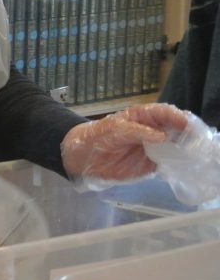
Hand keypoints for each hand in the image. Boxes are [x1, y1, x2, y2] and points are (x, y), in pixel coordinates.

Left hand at [61, 103, 188, 182]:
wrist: (84, 156)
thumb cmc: (98, 136)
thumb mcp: (115, 129)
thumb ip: (137, 131)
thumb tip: (162, 136)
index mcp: (144, 117)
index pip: (165, 113)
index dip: (177, 117)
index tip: (187, 125)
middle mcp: (153, 130)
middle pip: (176, 129)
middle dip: (187, 133)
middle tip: (196, 142)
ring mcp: (154, 147)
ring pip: (175, 146)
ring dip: (185, 149)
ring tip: (193, 154)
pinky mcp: (151, 164)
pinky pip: (168, 163)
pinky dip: (176, 164)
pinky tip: (182, 166)